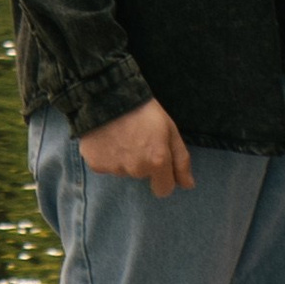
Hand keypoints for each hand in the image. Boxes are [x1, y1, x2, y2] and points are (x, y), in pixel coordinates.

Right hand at [79, 99, 193, 195]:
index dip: (163, 176)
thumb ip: (181, 160)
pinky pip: (106, 166)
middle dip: (142, 162)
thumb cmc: (143, 109)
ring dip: (125, 158)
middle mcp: (136, 169)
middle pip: (142, 176)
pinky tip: (107, 138)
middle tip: (138, 138)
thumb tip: (188, 185)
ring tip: (121, 135)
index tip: (157, 161)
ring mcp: (115, 169)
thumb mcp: (170, 128)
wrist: (108, 94)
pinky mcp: (96, 165)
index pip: (164, 189)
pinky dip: (108, 155)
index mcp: (157, 161)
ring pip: (124, 170)